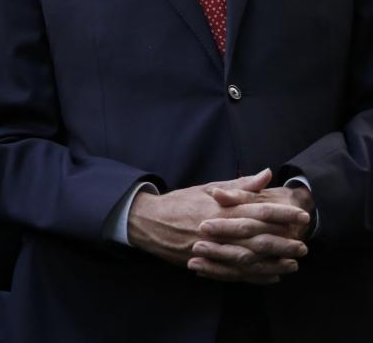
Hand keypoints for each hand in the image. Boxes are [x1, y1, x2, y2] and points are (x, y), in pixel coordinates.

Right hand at [127, 169, 305, 283]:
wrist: (147, 221)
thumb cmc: (179, 203)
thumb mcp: (206, 188)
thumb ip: (238, 185)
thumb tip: (265, 174)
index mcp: (219, 208)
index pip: (256, 209)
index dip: (281, 213)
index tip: (301, 215)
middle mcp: (217, 229)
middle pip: (257, 237)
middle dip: (284, 241)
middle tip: (304, 244)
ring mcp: (211, 249)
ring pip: (249, 259)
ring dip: (274, 262)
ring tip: (294, 263)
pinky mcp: (205, 264)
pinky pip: (235, 274)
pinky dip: (256, 277)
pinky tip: (272, 276)